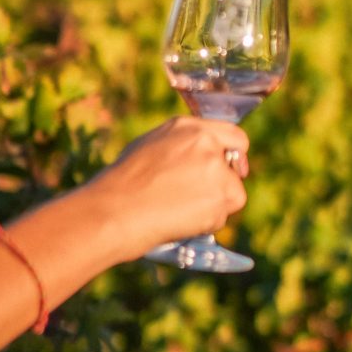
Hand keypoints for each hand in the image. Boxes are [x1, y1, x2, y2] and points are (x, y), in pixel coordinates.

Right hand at [82, 118, 250, 260]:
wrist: (115, 210)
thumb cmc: (122, 183)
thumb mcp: (150, 146)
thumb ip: (181, 145)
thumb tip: (196, 154)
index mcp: (189, 128)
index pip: (233, 135)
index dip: (235, 153)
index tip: (232, 166)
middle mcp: (207, 145)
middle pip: (235, 165)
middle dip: (226, 181)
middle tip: (205, 197)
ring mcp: (216, 172)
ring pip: (232, 193)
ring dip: (214, 205)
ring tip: (179, 210)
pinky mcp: (220, 199)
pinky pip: (222, 216)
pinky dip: (208, 223)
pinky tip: (181, 221)